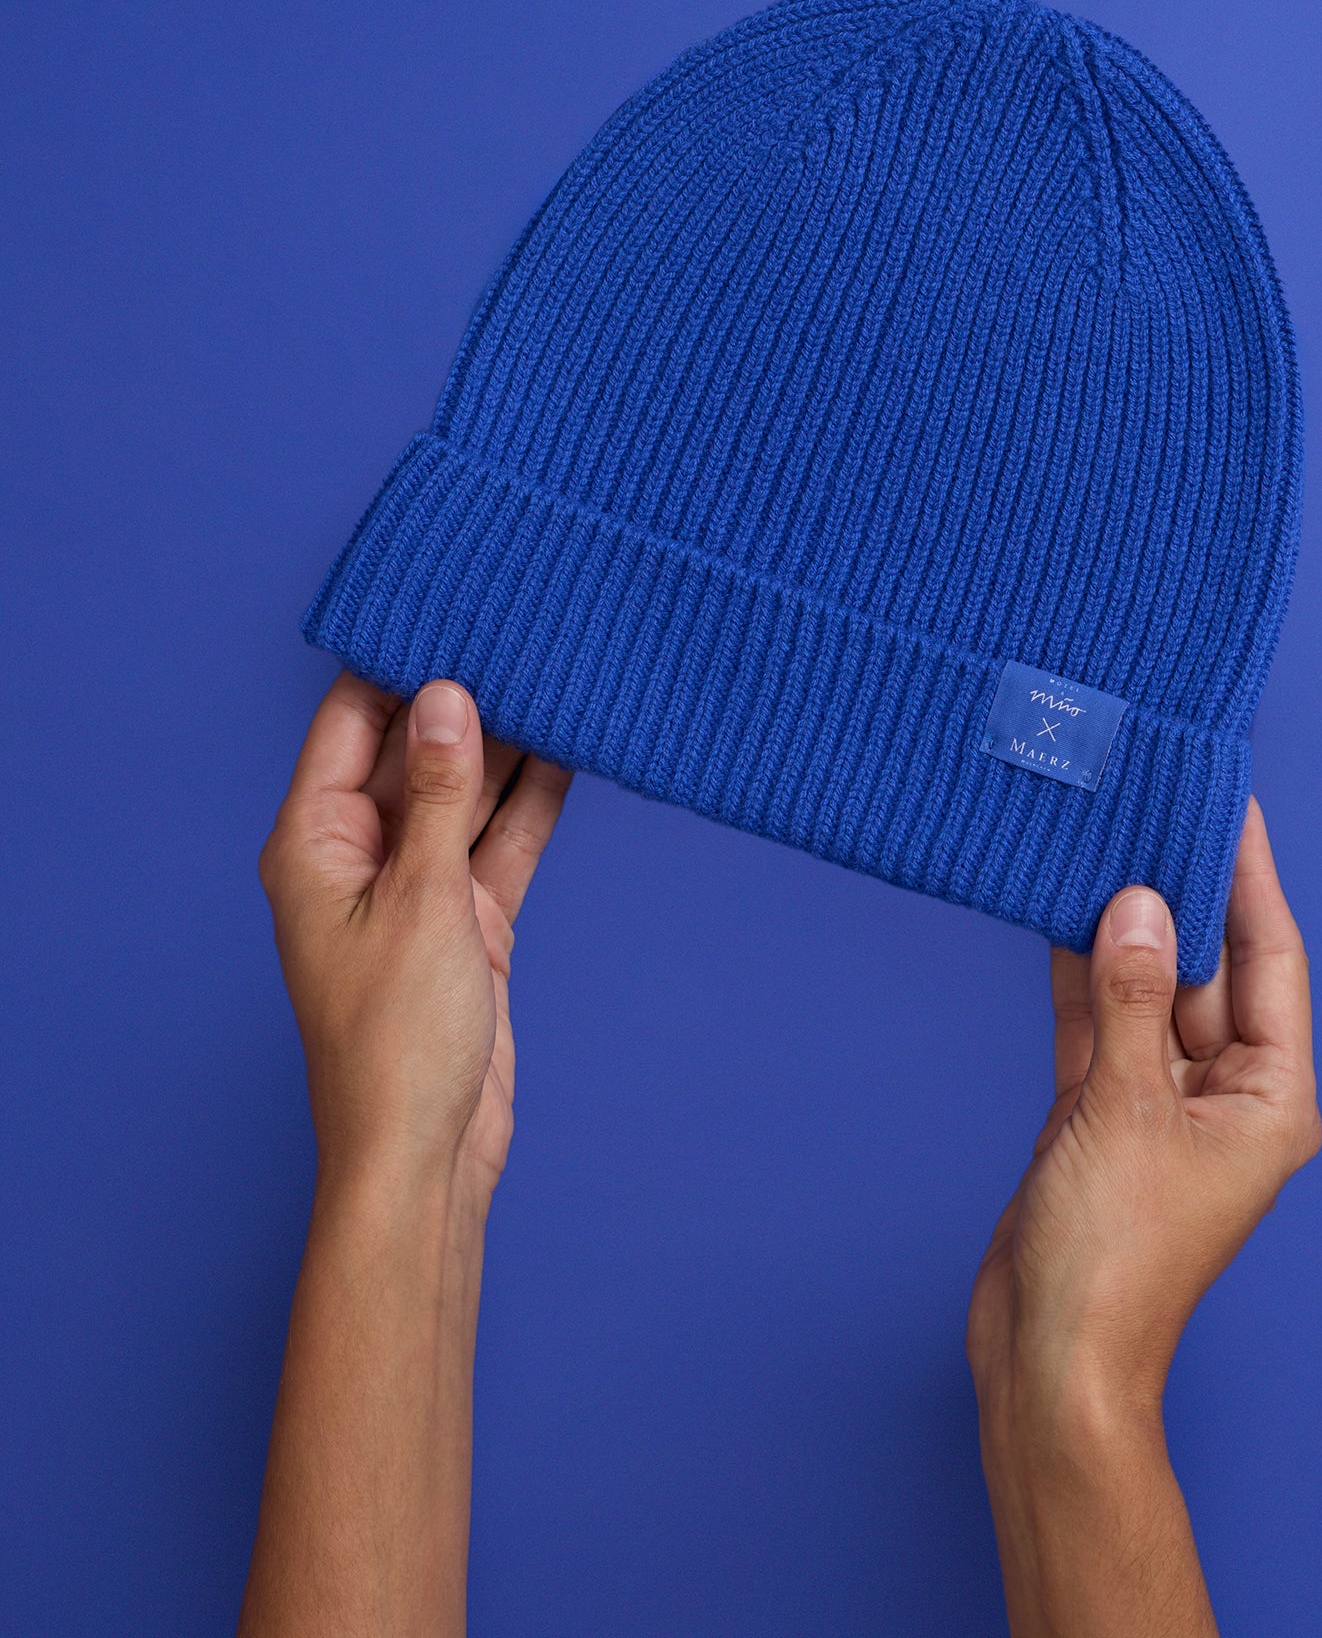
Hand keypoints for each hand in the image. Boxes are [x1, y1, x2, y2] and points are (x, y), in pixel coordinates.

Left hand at [258, 671, 570, 1197]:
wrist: (428, 1154)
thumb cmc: (395, 1044)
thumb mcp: (424, 901)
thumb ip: (443, 794)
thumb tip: (448, 695)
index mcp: (315, 842)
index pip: (350, 722)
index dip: (397, 662)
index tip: (448, 603)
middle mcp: (361, 855)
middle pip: (414, 751)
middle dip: (464, 697)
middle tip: (520, 629)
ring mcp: (417, 888)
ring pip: (466, 793)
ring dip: (507, 746)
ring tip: (555, 674)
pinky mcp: (466, 921)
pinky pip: (500, 841)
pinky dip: (532, 803)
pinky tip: (571, 751)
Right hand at [966, 798, 1320, 1636]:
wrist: (1048, 1360)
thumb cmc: (1109, 1259)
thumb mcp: (1122, 1111)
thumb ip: (1131, 1001)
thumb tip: (1139, 901)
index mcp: (1268, 1098)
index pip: (1269, 959)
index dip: (1250, 876)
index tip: (1227, 801)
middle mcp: (1224, 1094)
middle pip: (1208, 967)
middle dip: (1178, 890)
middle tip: (1149, 802)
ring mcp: (1159, 1105)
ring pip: (1147, 990)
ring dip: (1123, 924)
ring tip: (1101, 836)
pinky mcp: (1100, 1116)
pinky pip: (1099, 1023)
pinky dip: (1081, 973)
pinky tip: (1058, 910)